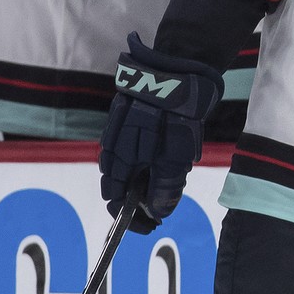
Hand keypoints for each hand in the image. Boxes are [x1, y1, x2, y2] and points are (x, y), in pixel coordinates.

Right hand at [99, 32, 222, 233]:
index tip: (149, 226)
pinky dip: (141, 160)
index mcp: (120, 156)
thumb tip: (158, 212)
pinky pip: (130, 145)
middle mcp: (113, 142)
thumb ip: (165, 185)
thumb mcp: (177, 154)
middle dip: (135, 201)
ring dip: (139, 181)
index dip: (130, 217)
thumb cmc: (178, 112)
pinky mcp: (129, 113)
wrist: (180, 67)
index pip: (115, 198)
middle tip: (158, 210)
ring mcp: (120, 126)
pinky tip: (159, 159)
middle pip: (117, 183)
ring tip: (161, 187)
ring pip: (123, 164)